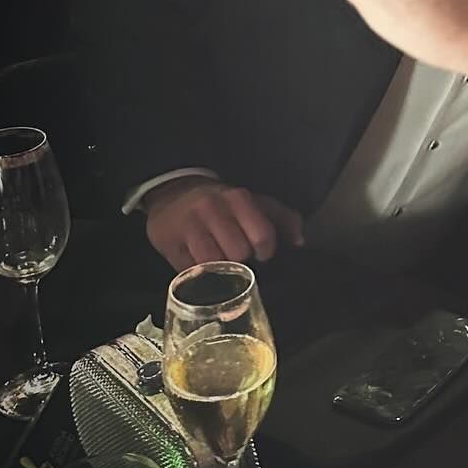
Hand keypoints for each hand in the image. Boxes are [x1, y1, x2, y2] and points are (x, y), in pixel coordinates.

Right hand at [143, 177, 304, 269]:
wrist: (174, 192)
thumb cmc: (223, 203)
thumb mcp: (255, 203)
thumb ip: (283, 218)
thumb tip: (299, 242)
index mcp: (238, 198)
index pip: (262, 236)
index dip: (266, 252)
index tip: (261, 255)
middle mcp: (212, 209)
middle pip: (238, 253)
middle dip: (241, 262)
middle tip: (237, 260)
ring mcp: (188, 225)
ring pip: (212, 264)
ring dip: (219, 271)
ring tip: (220, 265)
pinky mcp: (168, 242)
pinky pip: (189, 271)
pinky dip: (199, 275)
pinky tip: (202, 269)